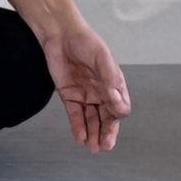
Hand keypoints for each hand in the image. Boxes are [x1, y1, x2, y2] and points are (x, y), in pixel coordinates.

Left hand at [37, 13, 130, 150]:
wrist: (59, 34)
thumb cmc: (85, 41)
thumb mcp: (101, 57)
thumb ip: (109, 78)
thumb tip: (116, 99)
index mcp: (113, 84)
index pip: (120, 106)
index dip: (118, 113)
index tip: (114, 115)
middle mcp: (101, 92)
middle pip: (107, 118)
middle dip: (107, 133)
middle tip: (105, 145)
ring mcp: (85, 95)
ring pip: (92, 120)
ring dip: (93, 134)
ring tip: (94, 147)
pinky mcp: (69, 96)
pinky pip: (76, 116)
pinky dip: (78, 128)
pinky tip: (81, 138)